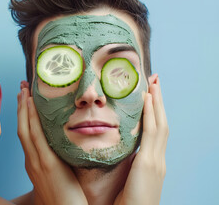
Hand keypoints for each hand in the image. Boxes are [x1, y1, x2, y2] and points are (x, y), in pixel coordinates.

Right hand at [17, 81, 87, 204]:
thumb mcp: (60, 177)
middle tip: (22, 86)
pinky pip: (36, 137)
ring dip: (24, 108)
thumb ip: (60, 160)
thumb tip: (68, 145)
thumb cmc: (67, 200)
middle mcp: (31, 161)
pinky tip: (30, 105)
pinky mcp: (47, 164)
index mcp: (34, 164)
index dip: (23, 116)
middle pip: (21, 128)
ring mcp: (37, 162)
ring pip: (26, 129)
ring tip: (24, 89)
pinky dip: (31, 119)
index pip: (26, 135)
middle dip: (21, 106)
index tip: (25, 99)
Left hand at [114, 75, 168, 204]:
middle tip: (155, 80)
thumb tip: (112, 150)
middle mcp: (157, 160)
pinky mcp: (150, 165)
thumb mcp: (125, 180)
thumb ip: (123, 164)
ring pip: (160, 124)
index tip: (149, 94)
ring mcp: (156, 162)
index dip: (153, 113)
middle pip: (161, 124)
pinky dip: (152, 115)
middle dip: (159, 101)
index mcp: (151, 164)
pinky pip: (152, 133)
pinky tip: (148, 99)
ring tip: (153, 82)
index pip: (154, 132)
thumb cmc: (124, 204)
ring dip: (157, 102)